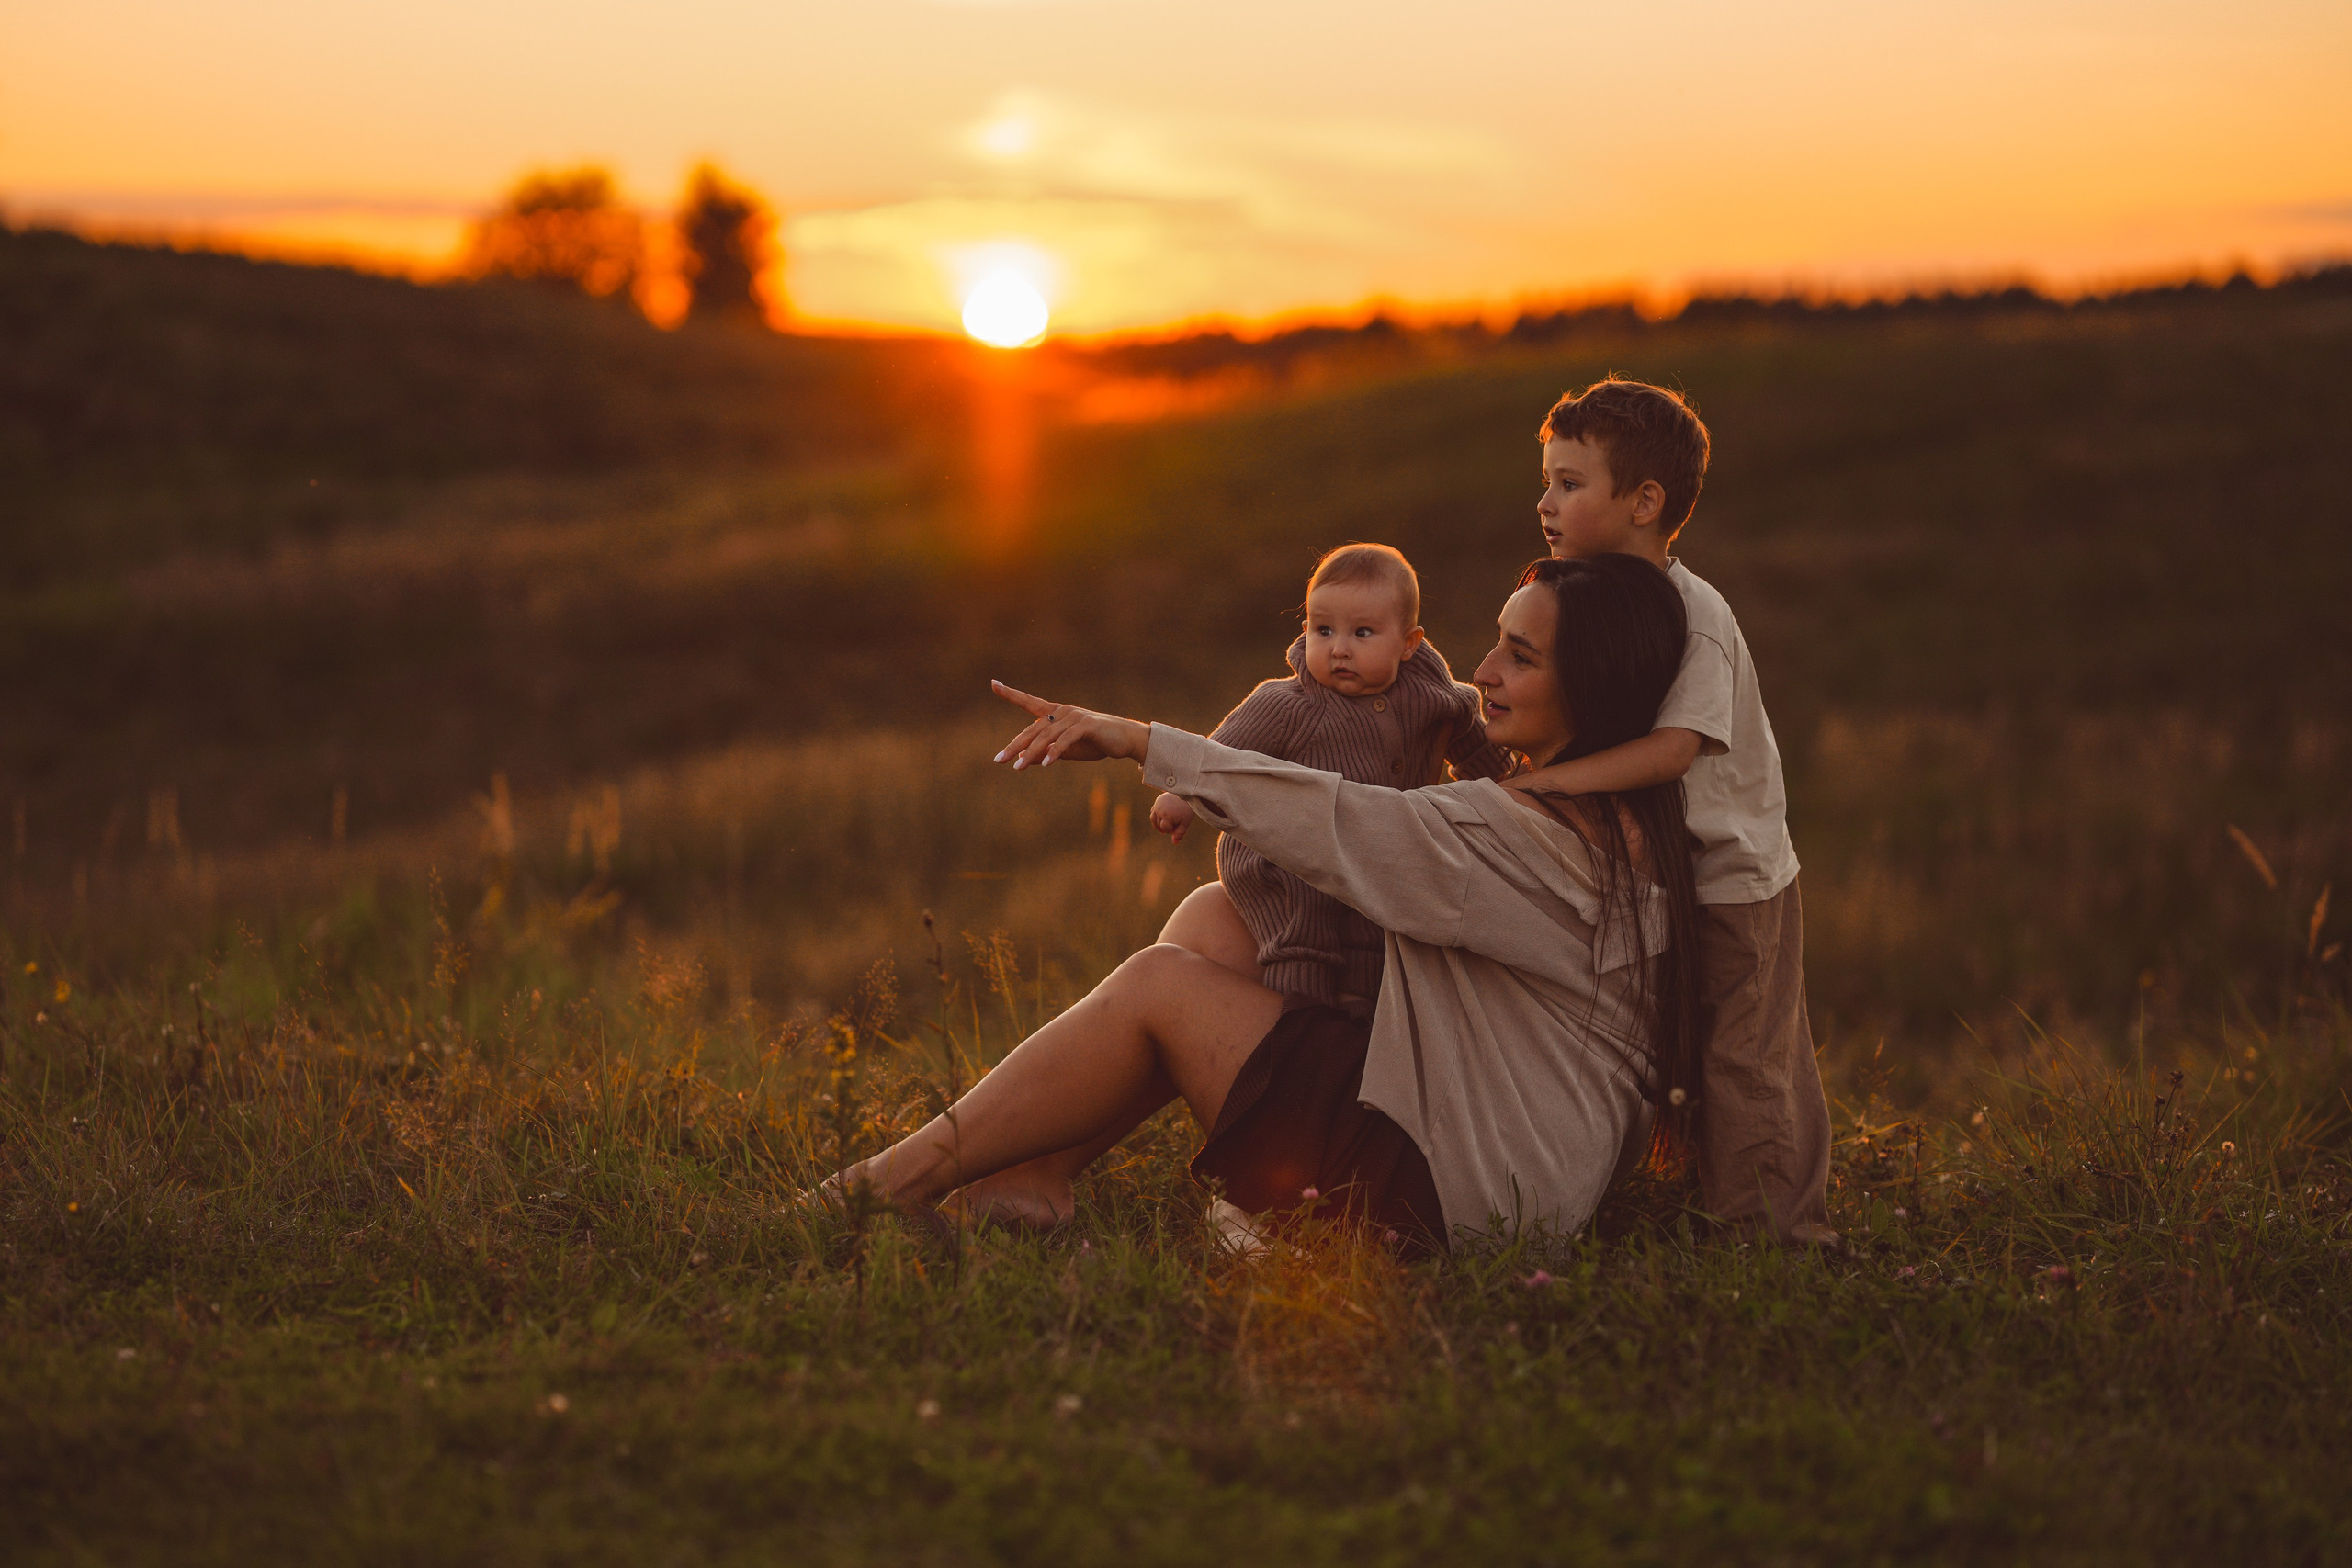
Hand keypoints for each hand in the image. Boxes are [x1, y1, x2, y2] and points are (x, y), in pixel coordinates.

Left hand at [991, 680, 1150, 767]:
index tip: (994, 684)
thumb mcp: (1065, 751)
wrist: (1124, 740)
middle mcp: (1061, 711)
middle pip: (1033, 729)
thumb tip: (1022, 760)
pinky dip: (1055, 752)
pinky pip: (1065, 739)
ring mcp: (1074, 716)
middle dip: (1015, 746)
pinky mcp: (1086, 725)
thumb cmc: (1094, 743)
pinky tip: (1045, 764)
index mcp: (1055, 713)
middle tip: (999, 760)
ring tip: (1018, 768)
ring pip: (1046, 736)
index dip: (1011, 693)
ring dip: (1032, 753)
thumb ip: (1045, 752)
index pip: (1029, 701)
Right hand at [1150, 792, 1194, 844]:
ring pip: (1153, 819)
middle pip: (1159, 824)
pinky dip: (1157, 816)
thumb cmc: (1186, 810)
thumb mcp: (1186, 823)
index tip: (1178, 826)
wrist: (1186, 794)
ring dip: (1158, 823)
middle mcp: (1160, 811)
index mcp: (1167, 816)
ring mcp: (1157, 805)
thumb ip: (1180, 833)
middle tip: (1175, 823)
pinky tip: (1163, 817)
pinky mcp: (1157, 801)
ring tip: (1166, 824)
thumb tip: (1174, 843)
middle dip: (1166, 826)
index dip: (1171, 830)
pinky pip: (1153, 812)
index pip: (1164, 829)